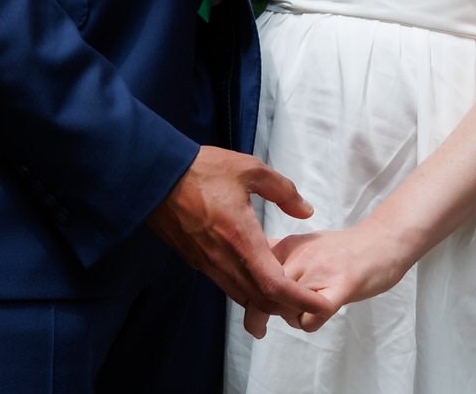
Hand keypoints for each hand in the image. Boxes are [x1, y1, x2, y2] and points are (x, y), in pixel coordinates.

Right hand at [147, 146, 330, 337]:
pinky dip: (248, 290)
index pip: (276, 286)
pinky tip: (257, 277)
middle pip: (262, 300)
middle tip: (308, 300)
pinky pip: (227, 285)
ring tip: (287, 291)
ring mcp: (208, 264)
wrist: (154, 176)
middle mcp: (225, 260)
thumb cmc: (202, 170)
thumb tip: (305, 210)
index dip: (301, 299)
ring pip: (243, 296)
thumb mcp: (249, 169)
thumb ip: (282, 191)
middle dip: (287, 306)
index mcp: (242, 239)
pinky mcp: (196, 261)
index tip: (320, 305)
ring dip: (267, 300)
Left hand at [241, 222, 412, 336]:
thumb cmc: (340, 250)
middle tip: (258, 329)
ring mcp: (319, 271)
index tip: (247, 305)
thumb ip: (277, 257)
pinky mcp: (340, 286)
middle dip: (257, 314)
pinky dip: (308, 324)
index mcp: (287, 246)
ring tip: (300, 315)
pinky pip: (311, 317)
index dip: (243, 293)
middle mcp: (299, 256)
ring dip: (287, 318)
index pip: (249, 270)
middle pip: (261, 292)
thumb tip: (246, 275)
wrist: (381, 242)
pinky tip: (318, 316)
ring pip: (283, 307)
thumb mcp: (302, 245)